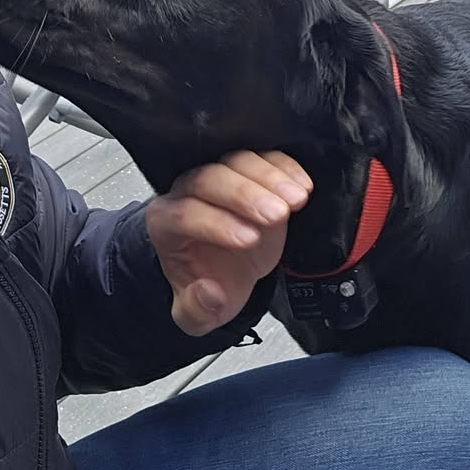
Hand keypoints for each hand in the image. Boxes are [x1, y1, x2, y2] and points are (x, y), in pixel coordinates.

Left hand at [145, 151, 311, 336]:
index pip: (185, 214)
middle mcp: (188, 191)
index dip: (216, 225)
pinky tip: (302, 186)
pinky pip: (264, 155)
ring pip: (237, 161)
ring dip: (270, 178)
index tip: (248, 241)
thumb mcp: (196, 314)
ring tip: (296, 200)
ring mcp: (220, 173)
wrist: (227, 270)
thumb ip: (196, 310)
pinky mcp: (249, 168)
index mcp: (166, 223)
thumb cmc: (210, 283)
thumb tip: (209, 293)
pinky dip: (286, 167)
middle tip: (277, 215)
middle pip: (210, 178)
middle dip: (245, 195)